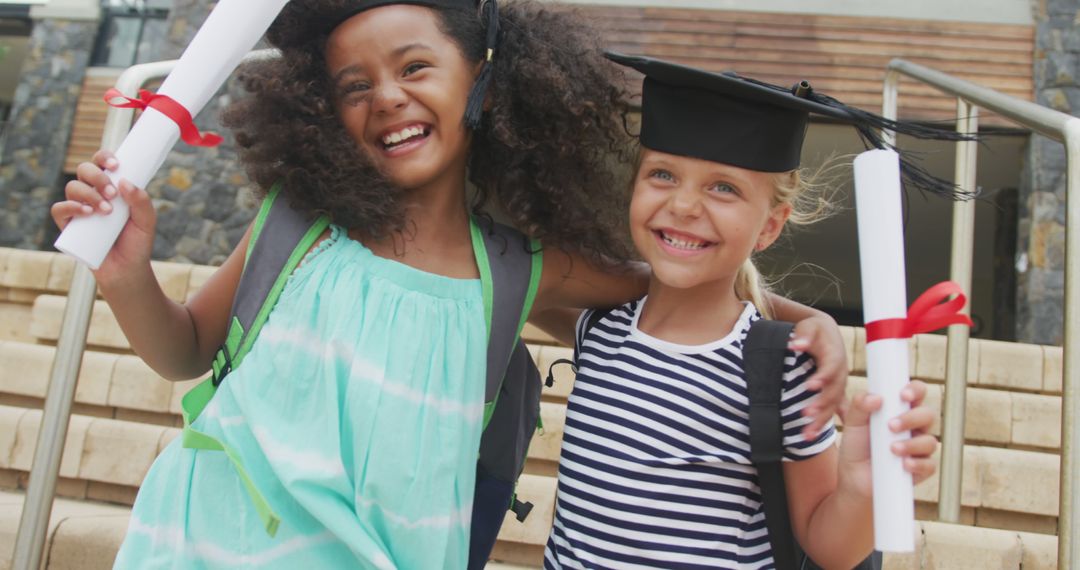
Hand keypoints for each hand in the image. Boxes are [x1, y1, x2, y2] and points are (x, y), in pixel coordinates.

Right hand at [51, 150, 156, 284]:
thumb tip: (124, 182)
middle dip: (97, 176)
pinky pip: (59, 209)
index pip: (102, 162)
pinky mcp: (68, 225)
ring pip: (72, 187)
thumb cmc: (137, 242)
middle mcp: (93, 193)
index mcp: (111, 187)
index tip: (116, 165)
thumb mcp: (147, 221)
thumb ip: (141, 201)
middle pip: (84, 169)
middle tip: (112, 194)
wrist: (126, 270)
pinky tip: (86, 213)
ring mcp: (78, 208)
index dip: (105, 157)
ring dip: (89, 194)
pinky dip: (70, 207)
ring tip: (106, 211)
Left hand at [789, 313, 848, 439]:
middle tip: (806, 414)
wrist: (825, 333)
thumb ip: (804, 335)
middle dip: (821, 403)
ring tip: (806, 435)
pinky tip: (815, 438)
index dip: (822, 377)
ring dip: (821, 420)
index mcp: (835, 356)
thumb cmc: (815, 330)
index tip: (810, 385)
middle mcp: (840, 373)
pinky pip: (832, 410)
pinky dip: (824, 422)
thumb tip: (797, 344)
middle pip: (834, 391)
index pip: (831, 367)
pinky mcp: (834, 393)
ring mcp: (838, 385)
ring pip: (833, 406)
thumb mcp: (809, 327)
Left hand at [837, 380, 938, 496]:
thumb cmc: (857, 446)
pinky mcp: (921, 469)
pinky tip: (904, 464)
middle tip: (891, 426)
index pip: (917, 393)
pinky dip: (917, 464)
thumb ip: (859, 405)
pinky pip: (929, 465)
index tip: (903, 395)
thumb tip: (876, 397)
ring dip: (912, 444)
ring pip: (930, 441)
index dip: (916, 390)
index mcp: (901, 410)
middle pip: (928, 415)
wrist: (853, 478)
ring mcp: (919, 448)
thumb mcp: (852, 423)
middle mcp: (914, 427)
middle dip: (911, 418)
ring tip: (892, 449)